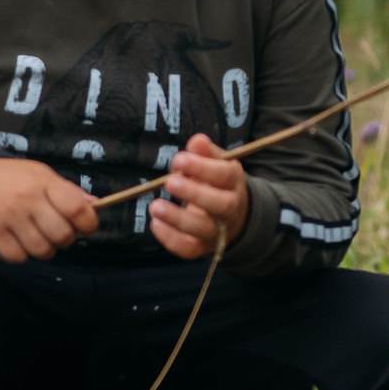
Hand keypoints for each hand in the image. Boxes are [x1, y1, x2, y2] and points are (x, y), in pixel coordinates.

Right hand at [0, 155, 97, 261]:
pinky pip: (18, 257)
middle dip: (64, 240)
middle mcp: (27, 198)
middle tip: (54, 233)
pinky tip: (15, 240)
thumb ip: (67, 191)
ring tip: (34, 237)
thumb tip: (95, 205)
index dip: (88, 224)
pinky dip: (20, 254)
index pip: (77, 209)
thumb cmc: (6, 178)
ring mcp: (8, 216)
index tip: (83, 226)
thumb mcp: (38, 174)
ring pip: (42, 251)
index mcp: (43, 181)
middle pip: (63, 236)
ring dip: (43, 249)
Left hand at [149, 133, 249, 259]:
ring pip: (203, 229)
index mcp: (233, 183)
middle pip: (221, 205)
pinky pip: (188, 249)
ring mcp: (217, 231)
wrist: (230, 217)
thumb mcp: (215, 164)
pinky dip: (170, 239)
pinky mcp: (201, 247)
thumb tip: (198, 140)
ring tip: (155, 206)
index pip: (225, 175)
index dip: (204, 168)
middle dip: (194, 194)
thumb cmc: (215, 184)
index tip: (179, 159)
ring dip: (177, 219)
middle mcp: (230, 209)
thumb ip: (205, 153)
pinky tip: (155, 224)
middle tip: (169, 182)